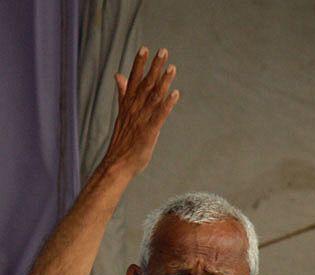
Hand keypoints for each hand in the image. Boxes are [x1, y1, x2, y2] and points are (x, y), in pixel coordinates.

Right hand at [102, 47, 178, 177]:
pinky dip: (167, 105)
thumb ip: (123, 93)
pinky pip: (159, 116)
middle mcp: (134, 110)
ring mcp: (141, 121)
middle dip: (154, 67)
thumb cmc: (122, 141)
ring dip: (163, 83)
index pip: (133, 81)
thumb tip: (118, 75)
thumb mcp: (122, 114)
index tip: (145, 49)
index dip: (139, 64)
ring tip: (172, 68)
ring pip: (153, 98)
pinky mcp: (149, 133)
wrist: (117, 164)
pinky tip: (175, 94)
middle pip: (145, 85)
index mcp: (127, 105)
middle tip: (163, 51)